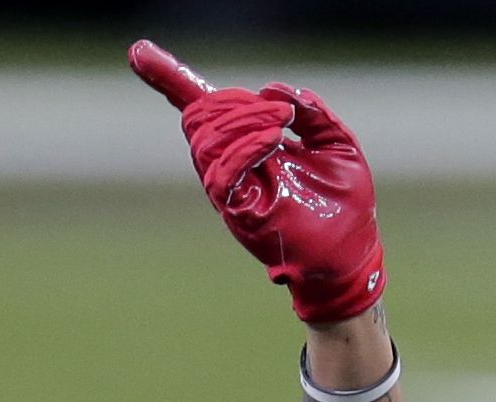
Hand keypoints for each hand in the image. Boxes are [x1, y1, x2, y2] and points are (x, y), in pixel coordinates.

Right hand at [129, 40, 383, 325]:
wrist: (354, 255)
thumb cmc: (346, 204)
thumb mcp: (337, 145)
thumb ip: (312, 114)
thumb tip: (274, 90)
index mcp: (248, 146)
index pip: (202, 110)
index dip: (170, 80)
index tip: (141, 52)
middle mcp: (232, 166)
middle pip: (198, 119)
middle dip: (232, 103)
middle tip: (278, 111)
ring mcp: (233, 191)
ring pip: (205, 141)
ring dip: (242, 121)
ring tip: (280, 126)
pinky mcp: (239, 213)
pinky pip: (220, 176)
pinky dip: (243, 148)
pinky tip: (272, 140)